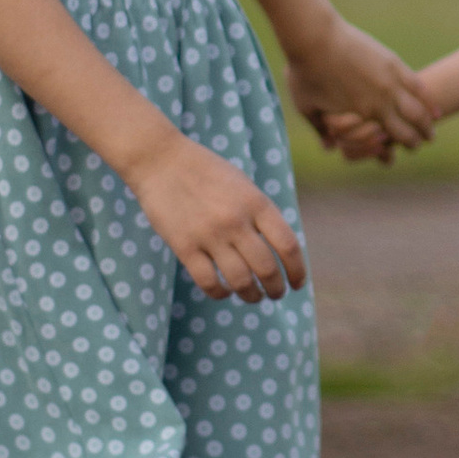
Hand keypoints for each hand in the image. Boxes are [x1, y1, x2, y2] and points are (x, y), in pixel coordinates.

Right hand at [127, 131, 306, 303]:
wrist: (161, 160)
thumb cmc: (206, 172)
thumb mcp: (243, 185)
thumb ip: (261, 214)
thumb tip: (280, 251)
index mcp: (256, 202)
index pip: (288, 245)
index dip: (297, 271)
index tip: (297, 283)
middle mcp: (236, 220)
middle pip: (267, 269)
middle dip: (276, 289)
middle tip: (275, 294)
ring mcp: (209, 235)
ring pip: (240, 281)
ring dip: (251, 296)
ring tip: (253, 296)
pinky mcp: (184, 246)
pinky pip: (208, 282)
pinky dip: (221, 294)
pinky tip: (224, 292)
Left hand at [287, 19, 435, 156]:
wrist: (314, 38)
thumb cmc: (305, 73)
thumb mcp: (307, 106)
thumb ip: (320, 129)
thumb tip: (329, 147)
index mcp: (364, 115)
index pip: (394, 137)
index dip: (406, 144)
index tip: (411, 148)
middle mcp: (382, 101)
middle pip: (412, 124)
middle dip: (421, 135)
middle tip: (428, 139)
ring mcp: (390, 80)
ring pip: (418, 104)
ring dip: (428, 117)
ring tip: (434, 122)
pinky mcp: (392, 62)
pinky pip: (416, 82)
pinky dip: (426, 95)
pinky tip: (431, 101)